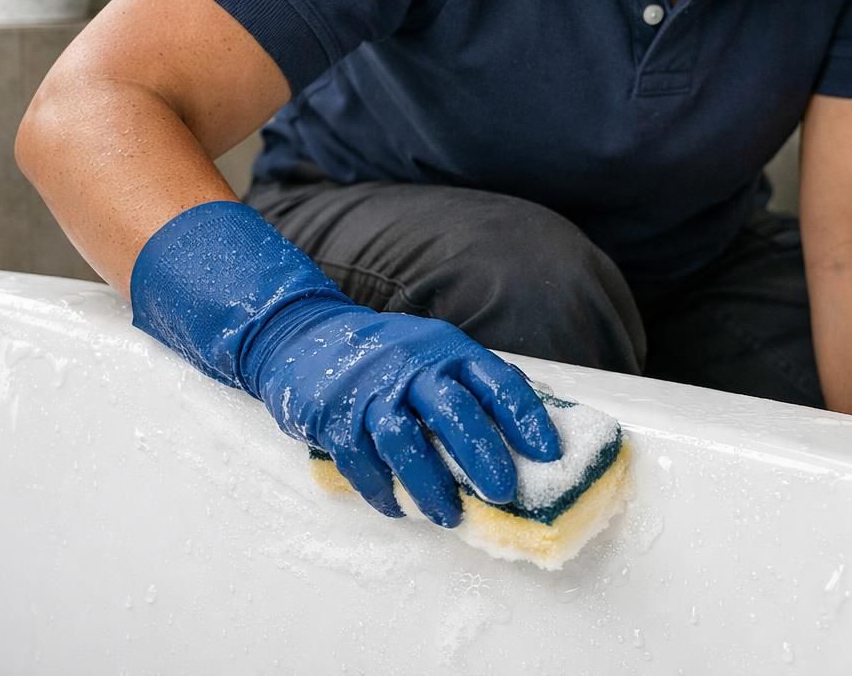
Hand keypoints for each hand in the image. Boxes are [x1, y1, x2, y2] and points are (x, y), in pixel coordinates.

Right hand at [129, 200, 561, 526]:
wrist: (303, 335)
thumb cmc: (383, 354)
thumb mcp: (430, 350)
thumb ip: (468, 384)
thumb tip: (524, 431)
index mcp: (443, 349)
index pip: (494, 380)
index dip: (525, 417)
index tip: (549, 453)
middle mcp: (409, 366)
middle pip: (453, 411)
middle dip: (482, 455)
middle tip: (504, 492)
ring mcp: (369, 392)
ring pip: (404, 441)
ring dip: (430, 485)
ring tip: (450, 516)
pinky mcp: (334, 419)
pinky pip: (361, 462)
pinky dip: (382, 491)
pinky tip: (400, 509)